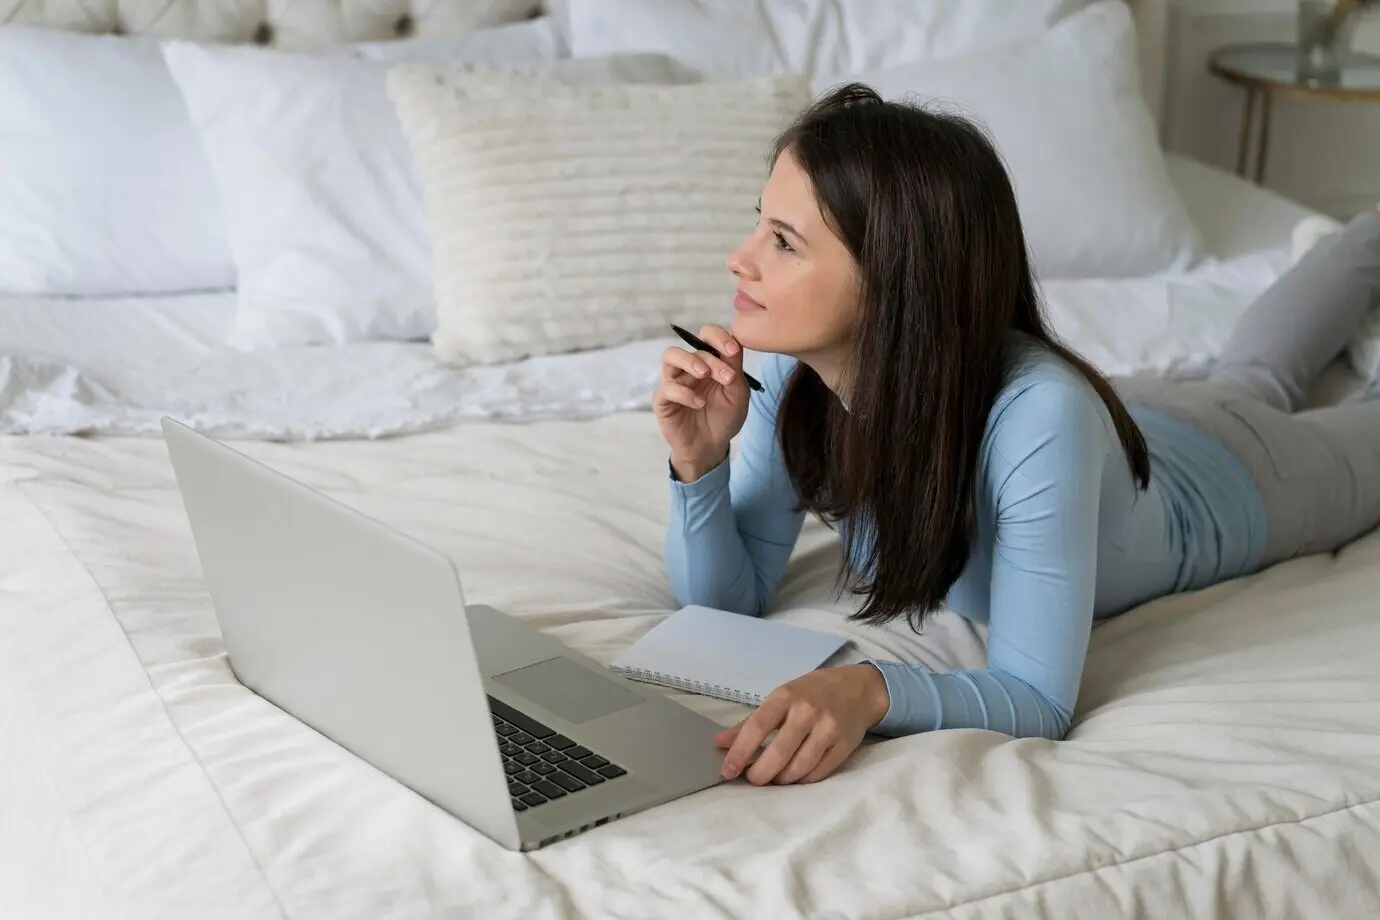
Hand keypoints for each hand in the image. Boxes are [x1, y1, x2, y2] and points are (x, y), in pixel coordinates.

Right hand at [653, 324, 750, 480]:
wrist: (711, 446)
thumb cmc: (724, 417)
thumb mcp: (737, 394)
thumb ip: (735, 370)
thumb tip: (733, 348)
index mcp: (709, 360)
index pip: (708, 335)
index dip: (720, 337)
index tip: (733, 351)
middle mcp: (689, 366)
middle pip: (694, 347)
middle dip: (714, 360)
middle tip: (728, 378)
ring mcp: (674, 381)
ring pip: (670, 356)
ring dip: (689, 361)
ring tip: (704, 375)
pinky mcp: (663, 399)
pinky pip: (667, 388)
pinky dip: (685, 394)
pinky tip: (699, 404)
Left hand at [715, 664, 890, 785]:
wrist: (858, 689)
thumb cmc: (811, 693)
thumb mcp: (780, 699)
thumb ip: (749, 722)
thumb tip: (719, 743)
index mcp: (785, 696)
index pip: (757, 727)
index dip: (740, 752)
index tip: (727, 770)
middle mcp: (807, 711)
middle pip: (779, 753)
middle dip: (760, 773)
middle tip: (752, 779)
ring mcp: (828, 729)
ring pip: (799, 767)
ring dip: (781, 779)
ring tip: (774, 778)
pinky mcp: (844, 745)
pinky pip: (818, 773)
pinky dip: (802, 780)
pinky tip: (795, 776)